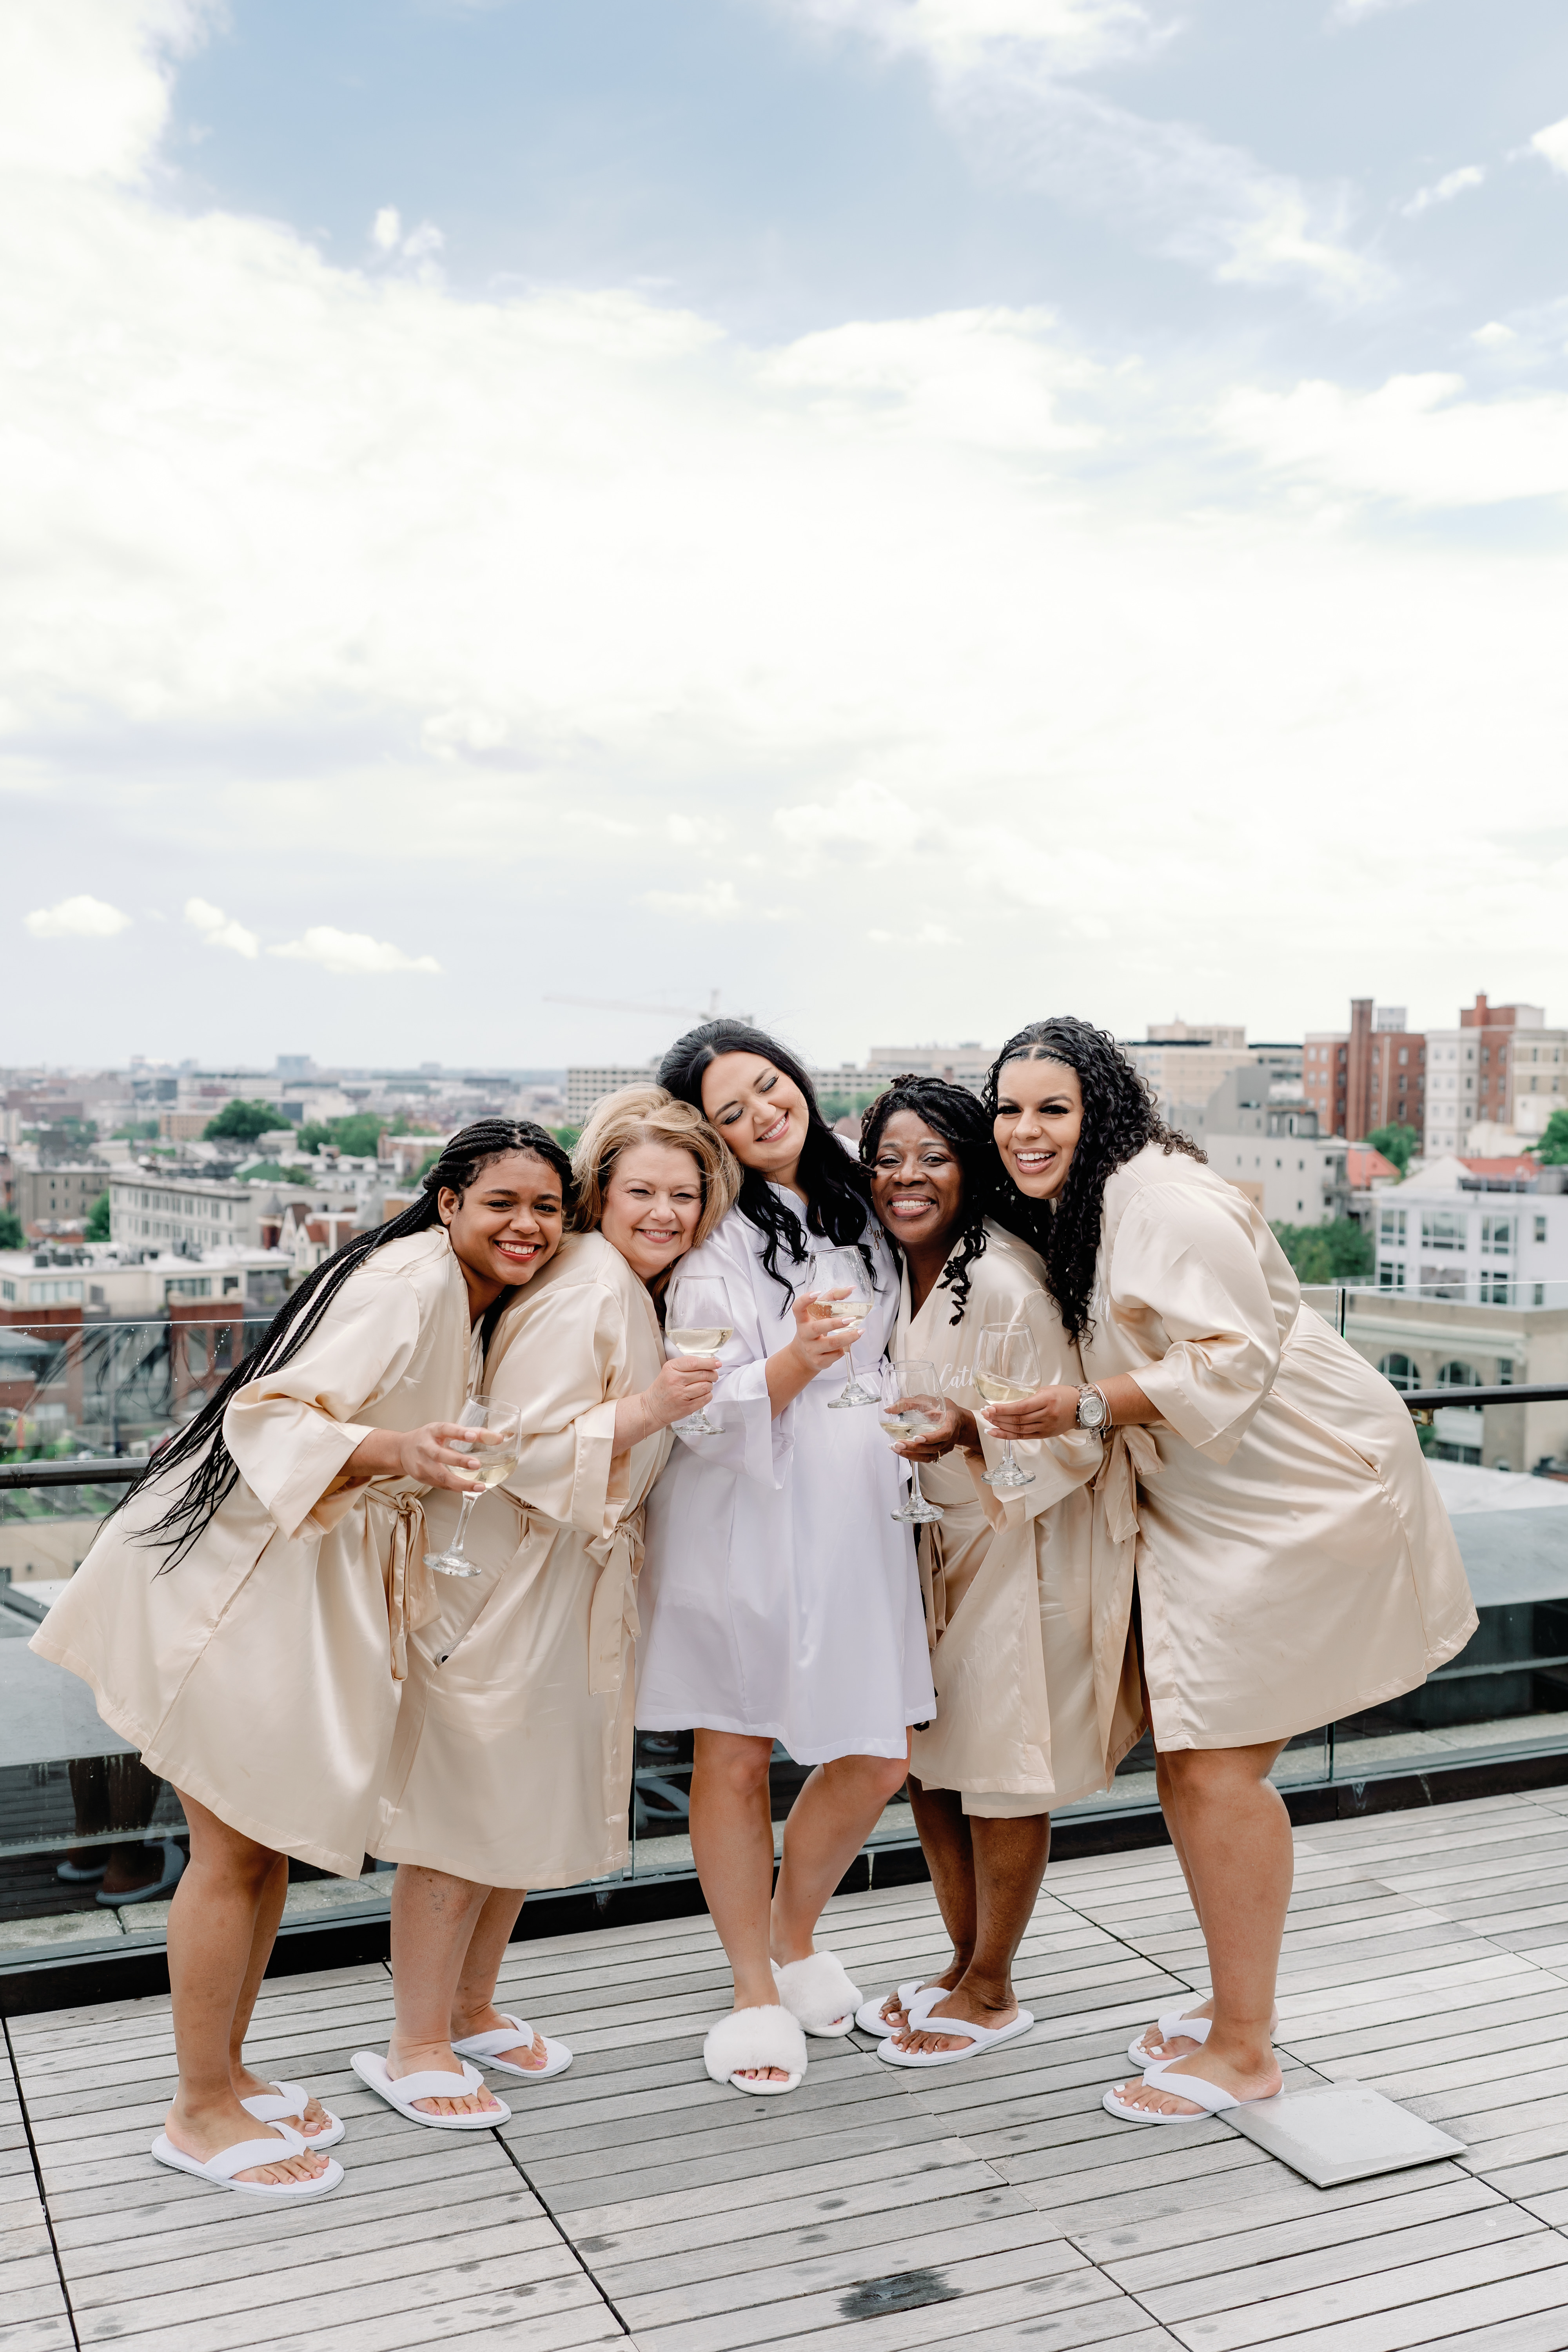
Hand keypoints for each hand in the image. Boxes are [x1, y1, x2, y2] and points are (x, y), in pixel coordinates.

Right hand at [345, 1422, 495, 1492]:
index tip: (473, 1436)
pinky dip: (456, 1488)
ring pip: (441, 1476)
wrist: (401, 1451)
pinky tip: (470, 1490)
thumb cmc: (428, 1438)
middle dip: (459, 1461)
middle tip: (477, 1464)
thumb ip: (472, 1433)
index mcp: (432, 1431)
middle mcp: (425, 1447)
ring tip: (480, 1487)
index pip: (446, 1429)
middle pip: (440, 1455)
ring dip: (461, 1483)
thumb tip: (499, 1438)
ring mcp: (422, 1465)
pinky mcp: (423, 1478)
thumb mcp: (446, 1430)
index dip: (459, 1432)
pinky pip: (441, 1485)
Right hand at [638, 1355, 720, 1434]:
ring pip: (706, 1386)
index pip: (694, 1362)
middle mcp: (675, 1380)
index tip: (717, 1363)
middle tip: (714, 1375)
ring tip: (706, 1385)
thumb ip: (687, 1365)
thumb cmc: (662, 1388)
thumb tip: (710, 1362)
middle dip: (713, 1374)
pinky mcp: (686, 1407)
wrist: (652, 1408)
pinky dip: (708, 1395)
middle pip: (703, 1374)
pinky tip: (703, 1394)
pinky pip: (705, 1398)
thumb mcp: (669, 1371)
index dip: (709, 1362)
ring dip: (710, 1385)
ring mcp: (681, 1395)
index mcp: (671, 1368)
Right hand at [784, 1288, 858, 1374]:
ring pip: (831, 1343)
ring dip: (848, 1337)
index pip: (798, 1308)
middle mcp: (804, 1334)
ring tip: (860, 1331)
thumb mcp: (819, 1314)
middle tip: (850, 1319)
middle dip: (835, 1323)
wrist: (803, 1356)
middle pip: (818, 1328)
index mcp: (803, 1320)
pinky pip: (835, 1355)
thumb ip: (832, 1299)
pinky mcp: (818, 1361)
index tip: (816, 1293)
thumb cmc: (813, 1330)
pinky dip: (844, 1349)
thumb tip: (850, 1288)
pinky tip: (848, 1344)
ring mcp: (810, 1349)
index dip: (805, 1300)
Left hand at [891, 1398, 980, 1461]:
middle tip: (898, 1444)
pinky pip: (927, 1458)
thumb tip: (890, 1408)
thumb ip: (909, 1403)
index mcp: (951, 1422)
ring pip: (930, 1456)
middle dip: (914, 1447)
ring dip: (911, 1454)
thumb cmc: (945, 1408)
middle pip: (933, 1448)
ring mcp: (945, 1447)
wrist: (959, 1420)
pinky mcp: (939, 1452)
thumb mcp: (929, 1400)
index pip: (944, 1433)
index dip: (931, 1437)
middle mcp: (949, 1437)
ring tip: (896, 1448)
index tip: (917, 1437)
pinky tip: (902, 1452)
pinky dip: (913, 1457)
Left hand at [980, 1384, 1083, 1441]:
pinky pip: (1024, 1436)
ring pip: (1019, 1429)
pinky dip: (1008, 1436)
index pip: (1020, 1407)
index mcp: (1047, 1400)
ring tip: (988, 1422)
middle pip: (1017, 1420)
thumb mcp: (1046, 1390)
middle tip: (984, 1413)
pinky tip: (996, 1433)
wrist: (1082, 1407)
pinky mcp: (1045, 1435)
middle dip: (998, 1417)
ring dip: (1001, 1427)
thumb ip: (1029, 1397)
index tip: (990, 1407)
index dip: (1003, 1409)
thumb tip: (1007, 1403)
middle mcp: (1047, 1415)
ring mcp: (1046, 1427)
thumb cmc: (1064, 1395)